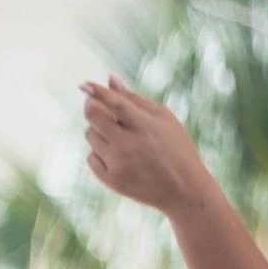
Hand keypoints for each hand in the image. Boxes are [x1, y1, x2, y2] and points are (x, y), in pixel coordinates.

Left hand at [81, 75, 214, 214]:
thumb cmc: (175, 147)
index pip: (115, 103)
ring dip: (99, 132)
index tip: (84, 85)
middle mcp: (129, 145)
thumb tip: (109, 79)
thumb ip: (135, 99)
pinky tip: (119, 157)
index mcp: (145, 126)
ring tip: (120, 139)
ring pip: (90, 136)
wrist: (183, 189)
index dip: (98, 92)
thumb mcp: (164, 119)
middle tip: (97, 106)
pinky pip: (91, 158)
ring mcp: (118, 164)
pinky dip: (100, 154)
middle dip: (92, 107)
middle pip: (92, 117)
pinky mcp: (110, 180)